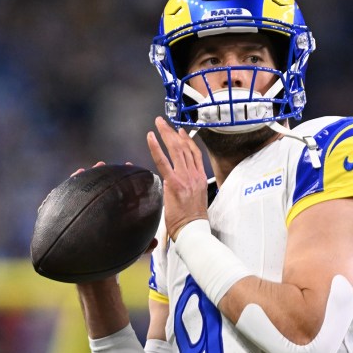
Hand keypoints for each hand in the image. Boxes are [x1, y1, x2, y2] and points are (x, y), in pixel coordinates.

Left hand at [146, 117, 208, 238]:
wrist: (194, 230)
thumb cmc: (192, 220)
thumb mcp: (196, 199)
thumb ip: (189, 187)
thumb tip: (180, 185)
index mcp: (200, 178)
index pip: (195, 153)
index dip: (187, 140)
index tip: (181, 131)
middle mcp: (194, 175)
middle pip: (184, 147)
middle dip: (173, 132)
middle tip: (163, 122)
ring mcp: (185, 178)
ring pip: (176, 150)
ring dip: (166, 134)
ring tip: (158, 124)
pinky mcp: (174, 183)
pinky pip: (163, 161)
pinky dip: (156, 148)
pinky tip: (151, 138)